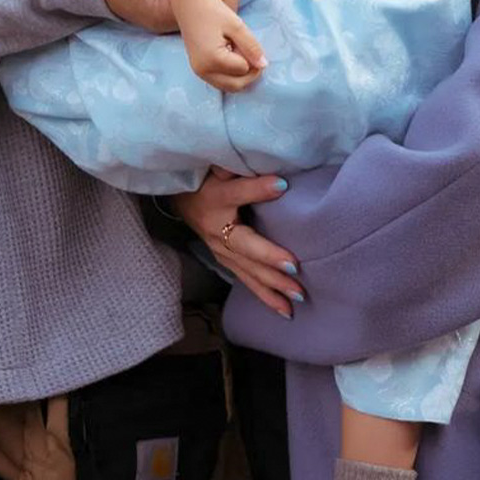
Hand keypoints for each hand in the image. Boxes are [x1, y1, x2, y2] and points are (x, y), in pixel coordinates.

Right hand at [169, 0, 266, 91]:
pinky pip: (219, 81)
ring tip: (239, 52)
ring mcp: (199, 72)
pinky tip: (231, 56)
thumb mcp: (237, 26)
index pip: (243, 69)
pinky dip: (230, 74)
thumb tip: (264, 65)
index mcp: (213, 59)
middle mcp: (203, 70)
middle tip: (252, 53)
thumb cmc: (213, 11)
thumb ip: (251, 46)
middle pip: (236, 85)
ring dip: (240, 75)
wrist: (190, 4)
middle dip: (249, 73)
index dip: (252, 58)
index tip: (249, 42)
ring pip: (228, 86)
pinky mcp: (198, 70)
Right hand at [174, 167, 302, 317]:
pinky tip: (284, 309)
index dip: (257, 189)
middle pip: (245, 246)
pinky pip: (247, 281)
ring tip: (297, 296)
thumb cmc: (208, 180)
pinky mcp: (225, 262)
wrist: (182, 199)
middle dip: (269, 259)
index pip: (237, 193)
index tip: (282, 184)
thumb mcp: (220, 170)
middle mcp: (217, 230)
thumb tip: (272, 174)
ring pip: (247, 271)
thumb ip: (240, 170)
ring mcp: (220, 251)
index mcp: (215, 199)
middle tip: (295, 269)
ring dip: (272, 285)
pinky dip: (265, 296)